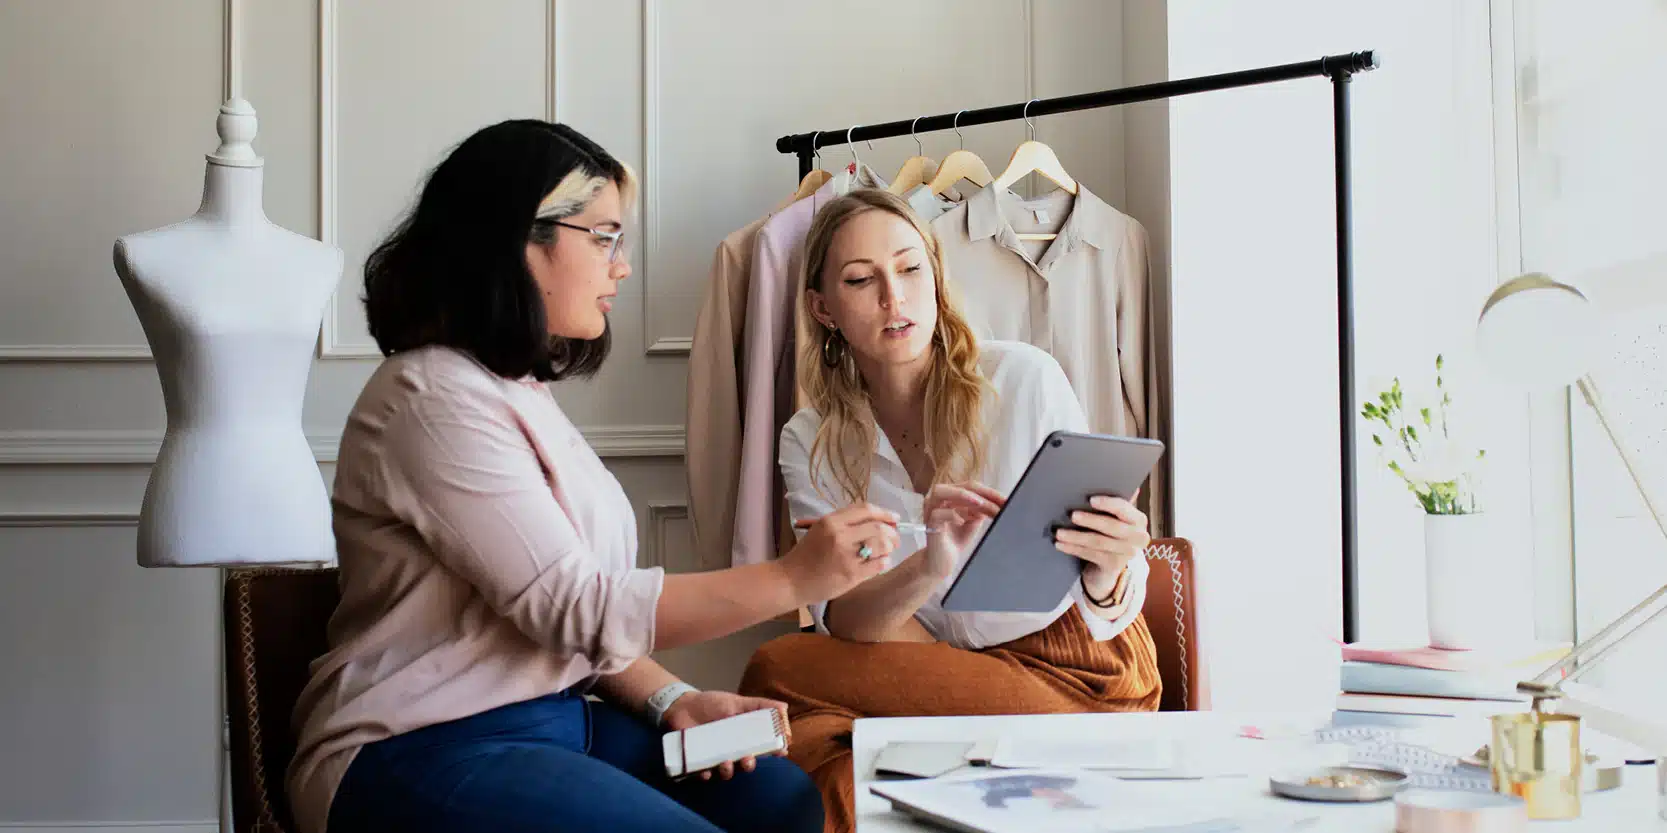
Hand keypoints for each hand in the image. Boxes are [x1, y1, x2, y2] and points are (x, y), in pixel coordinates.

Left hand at [661, 691, 790, 780]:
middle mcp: (733, 750)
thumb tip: (784, 708)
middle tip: (748, 760)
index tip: (781, 751)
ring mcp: (715, 757)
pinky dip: (705, 775)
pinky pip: (703, 774)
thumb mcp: (736, 702)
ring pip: (726, 772)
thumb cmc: (712, 704)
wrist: (682, 705)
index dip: (774, 750)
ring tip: (726, 763)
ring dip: (729, 771)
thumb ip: (759, 705)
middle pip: (745, 764)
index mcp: (744, 738)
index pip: (763, 747)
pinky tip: (706, 772)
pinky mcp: (698, 762)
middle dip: (749, 765)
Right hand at [781, 503, 898, 602]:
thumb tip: (877, 520)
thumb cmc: (806, 555)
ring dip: (889, 548)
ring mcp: (846, 556)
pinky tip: (881, 563)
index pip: (866, 510)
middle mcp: (839, 535)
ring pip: (881, 546)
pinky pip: (878, 565)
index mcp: (831, 521)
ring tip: (888, 551)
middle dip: (892, 533)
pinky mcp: (852, 575)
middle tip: (895, 539)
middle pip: (878, 528)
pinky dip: (884, 562)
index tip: (895, 518)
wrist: (791, 580)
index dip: (884, 513)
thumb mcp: (820, 530)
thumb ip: (845, 523)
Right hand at [921, 482, 1005, 577]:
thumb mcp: (974, 520)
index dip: (990, 492)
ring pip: (941, 492)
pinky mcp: (929, 524)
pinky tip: (962, 521)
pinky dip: (951, 515)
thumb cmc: (956, 539)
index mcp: (950, 494)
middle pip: (959, 486)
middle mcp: (938, 499)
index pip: (971, 487)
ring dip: (962, 495)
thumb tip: (1000, 502)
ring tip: (980, 503)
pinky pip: (937, 514)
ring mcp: (931, 510)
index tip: (1006, 500)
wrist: (943, 561)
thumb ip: (983, 509)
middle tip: (999, 502)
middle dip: (981, 493)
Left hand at [1054, 491, 1149, 584]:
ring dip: (1076, 537)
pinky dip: (1074, 549)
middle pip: (1112, 527)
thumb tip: (1106, 478)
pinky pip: (1091, 554)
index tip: (1091, 499)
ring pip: (1098, 542)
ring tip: (1060, 532)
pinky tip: (1061, 544)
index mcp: (1139, 520)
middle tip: (1072, 515)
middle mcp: (1139, 537)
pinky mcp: (1114, 566)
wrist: (1110, 564)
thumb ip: (1114, 502)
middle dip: (1090, 520)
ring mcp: (1128, 553)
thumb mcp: (1114, 517)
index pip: (1124, 509)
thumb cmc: (1110, 533)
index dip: (1108, 504)